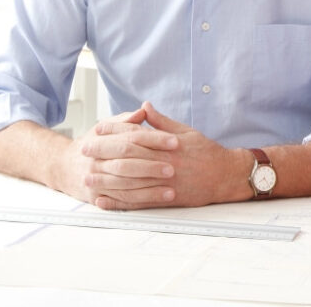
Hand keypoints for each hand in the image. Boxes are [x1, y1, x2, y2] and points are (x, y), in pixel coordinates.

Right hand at [52, 107, 179, 208]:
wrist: (62, 167)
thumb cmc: (92, 145)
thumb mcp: (105, 129)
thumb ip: (126, 121)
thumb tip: (144, 110)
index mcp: (102, 140)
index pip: (132, 137)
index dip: (155, 139)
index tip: (175, 141)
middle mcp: (97, 160)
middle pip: (127, 162)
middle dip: (152, 166)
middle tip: (173, 168)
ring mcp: (96, 180)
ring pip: (125, 184)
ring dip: (149, 188)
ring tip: (171, 190)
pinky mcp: (97, 197)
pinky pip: (121, 200)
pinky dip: (140, 201)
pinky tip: (157, 200)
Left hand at [85, 101, 251, 208]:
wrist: (226, 176)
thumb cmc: (207, 152)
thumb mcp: (186, 132)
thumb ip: (162, 122)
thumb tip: (144, 107)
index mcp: (167, 145)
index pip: (135, 135)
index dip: (114, 131)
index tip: (97, 129)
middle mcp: (164, 163)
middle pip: (127, 156)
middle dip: (103, 152)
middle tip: (84, 150)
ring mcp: (164, 183)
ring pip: (130, 181)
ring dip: (106, 179)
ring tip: (87, 177)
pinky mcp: (166, 199)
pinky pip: (138, 202)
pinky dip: (119, 203)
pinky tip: (103, 201)